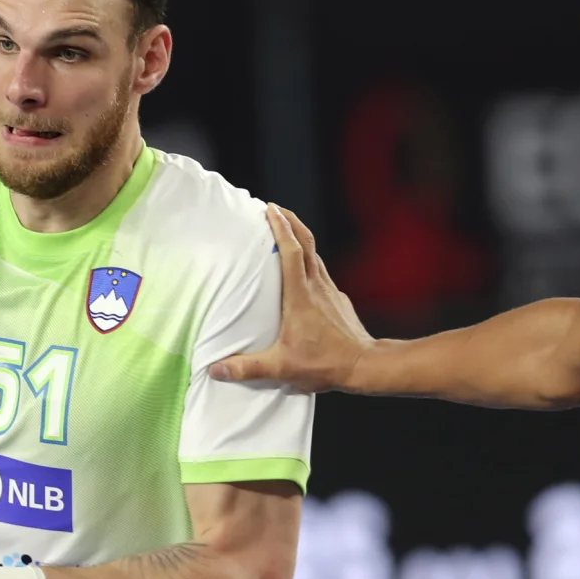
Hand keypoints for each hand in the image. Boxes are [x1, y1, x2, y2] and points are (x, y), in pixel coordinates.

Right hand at [209, 204, 375, 392]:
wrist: (364, 365)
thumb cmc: (324, 364)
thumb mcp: (282, 368)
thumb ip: (247, 368)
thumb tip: (215, 370)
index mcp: (300, 296)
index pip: (291, 252)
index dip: (280, 228)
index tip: (270, 209)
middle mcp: (316, 286)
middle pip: (306, 242)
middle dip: (291, 221)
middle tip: (274, 208)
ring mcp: (330, 290)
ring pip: (315, 254)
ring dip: (299, 237)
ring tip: (284, 231)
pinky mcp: (337, 298)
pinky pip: (320, 271)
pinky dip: (308, 260)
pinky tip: (301, 269)